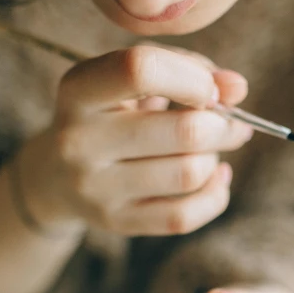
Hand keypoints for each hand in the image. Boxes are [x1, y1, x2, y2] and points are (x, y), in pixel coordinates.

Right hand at [16, 46, 251, 236]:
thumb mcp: (130, 81)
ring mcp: (95, 189)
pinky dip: (214, 195)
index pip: (140, 70)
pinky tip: (214, 178)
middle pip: (184, 131)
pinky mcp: (115, 222)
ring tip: (210, 150)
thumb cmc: (109, 114)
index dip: (192, 76)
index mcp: (78, 91)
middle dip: (222, 124)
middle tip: (229, 122)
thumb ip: (186, 70)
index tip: (209, 88)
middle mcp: (78, 141)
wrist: (56, 175)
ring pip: (189, 174)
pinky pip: (184, 216)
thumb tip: (237, 89)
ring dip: (214, 158)